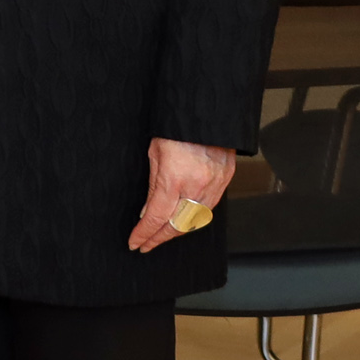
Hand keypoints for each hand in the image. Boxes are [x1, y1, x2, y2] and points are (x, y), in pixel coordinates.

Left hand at [130, 137, 234, 252]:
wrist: (207, 114)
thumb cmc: (177, 128)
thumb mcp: (154, 154)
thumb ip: (153, 186)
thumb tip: (148, 213)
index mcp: (174, 179)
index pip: (156, 217)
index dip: (145, 234)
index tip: (136, 243)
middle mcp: (196, 187)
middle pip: (177, 226)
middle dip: (159, 238)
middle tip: (146, 244)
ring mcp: (213, 187)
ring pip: (195, 222)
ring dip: (177, 232)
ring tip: (161, 235)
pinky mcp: (224, 183)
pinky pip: (209, 210)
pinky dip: (194, 220)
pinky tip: (183, 222)